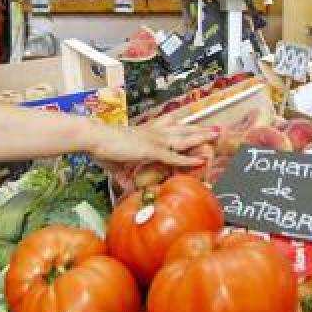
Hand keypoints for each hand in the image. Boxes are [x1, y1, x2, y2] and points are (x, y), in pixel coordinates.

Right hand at [88, 119, 216, 170]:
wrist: (95, 138)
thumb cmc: (102, 146)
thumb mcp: (116, 163)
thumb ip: (123, 175)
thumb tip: (126, 186)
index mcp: (146, 132)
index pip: (169, 126)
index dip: (183, 126)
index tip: (193, 125)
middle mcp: (153, 132)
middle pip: (182, 129)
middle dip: (199, 128)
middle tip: (214, 128)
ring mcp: (155, 140)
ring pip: (184, 138)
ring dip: (201, 137)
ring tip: (216, 136)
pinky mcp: (152, 150)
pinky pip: (175, 157)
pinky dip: (189, 159)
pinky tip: (201, 160)